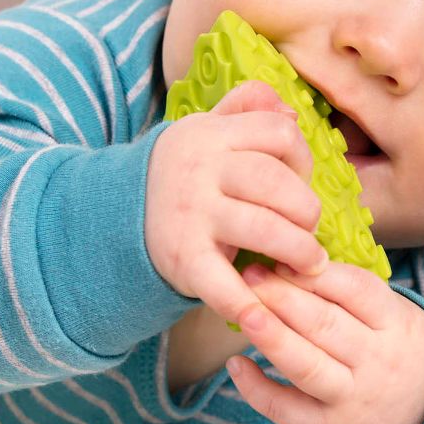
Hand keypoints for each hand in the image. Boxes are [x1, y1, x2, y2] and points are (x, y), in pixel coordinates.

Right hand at [145, 80, 325, 328]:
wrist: (112, 214)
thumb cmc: (183, 172)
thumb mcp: (207, 129)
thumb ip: (247, 109)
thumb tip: (290, 111)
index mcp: (212, 133)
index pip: (278, 132)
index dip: (303, 158)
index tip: (301, 180)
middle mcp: (200, 170)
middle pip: (275, 181)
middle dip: (307, 208)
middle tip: (311, 226)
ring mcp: (192, 215)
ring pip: (265, 228)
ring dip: (300, 249)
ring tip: (310, 262)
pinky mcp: (183, 259)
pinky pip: (223, 283)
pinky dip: (248, 303)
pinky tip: (269, 314)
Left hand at [225, 261, 423, 423]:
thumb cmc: (395, 344)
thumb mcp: (393, 311)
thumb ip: (352, 288)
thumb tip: (293, 253)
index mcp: (394, 323)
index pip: (355, 290)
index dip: (315, 273)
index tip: (281, 255)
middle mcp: (376, 361)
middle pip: (325, 325)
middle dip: (282, 296)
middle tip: (249, 273)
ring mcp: (353, 398)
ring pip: (307, 366)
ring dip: (271, 337)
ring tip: (243, 311)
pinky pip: (288, 410)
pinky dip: (258, 389)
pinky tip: (237, 364)